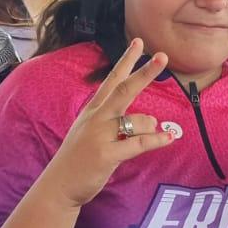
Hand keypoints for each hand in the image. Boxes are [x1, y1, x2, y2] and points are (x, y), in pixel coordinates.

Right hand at [42, 39, 173, 208]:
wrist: (59, 185)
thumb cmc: (78, 160)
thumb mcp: (90, 133)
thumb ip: (114, 122)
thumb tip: (147, 120)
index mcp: (93, 110)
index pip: (112, 80)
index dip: (126, 61)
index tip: (138, 42)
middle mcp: (96, 118)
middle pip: (124, 89)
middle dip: (144, 72)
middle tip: (162, 56)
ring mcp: (100, 135)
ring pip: (137, 120)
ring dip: (151, 126)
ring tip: (155, 134)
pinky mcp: (107, 154)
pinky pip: (139, 143)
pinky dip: (156, 140)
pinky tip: (168, 138)